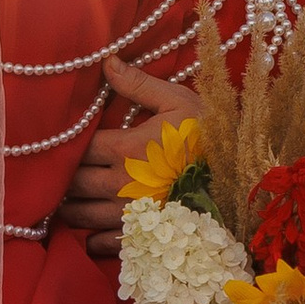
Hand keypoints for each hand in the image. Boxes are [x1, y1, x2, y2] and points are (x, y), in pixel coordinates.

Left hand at [53, 60, 200, 257]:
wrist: (240, 179)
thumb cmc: (208, 137)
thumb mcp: (177, 102)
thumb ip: (138, 84)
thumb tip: (107, 60)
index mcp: (125, 148)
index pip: (78, 148)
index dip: (68, 145)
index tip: (67, 142)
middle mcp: (119, 183)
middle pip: (71, 182)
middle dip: (64, 175)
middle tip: (64, 170)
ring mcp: (126, 214)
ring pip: (77, 213)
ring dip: (70, 205)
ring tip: (72, 196)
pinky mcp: (137, 236)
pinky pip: (100, 243)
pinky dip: (90, 237)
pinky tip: (93, 227)